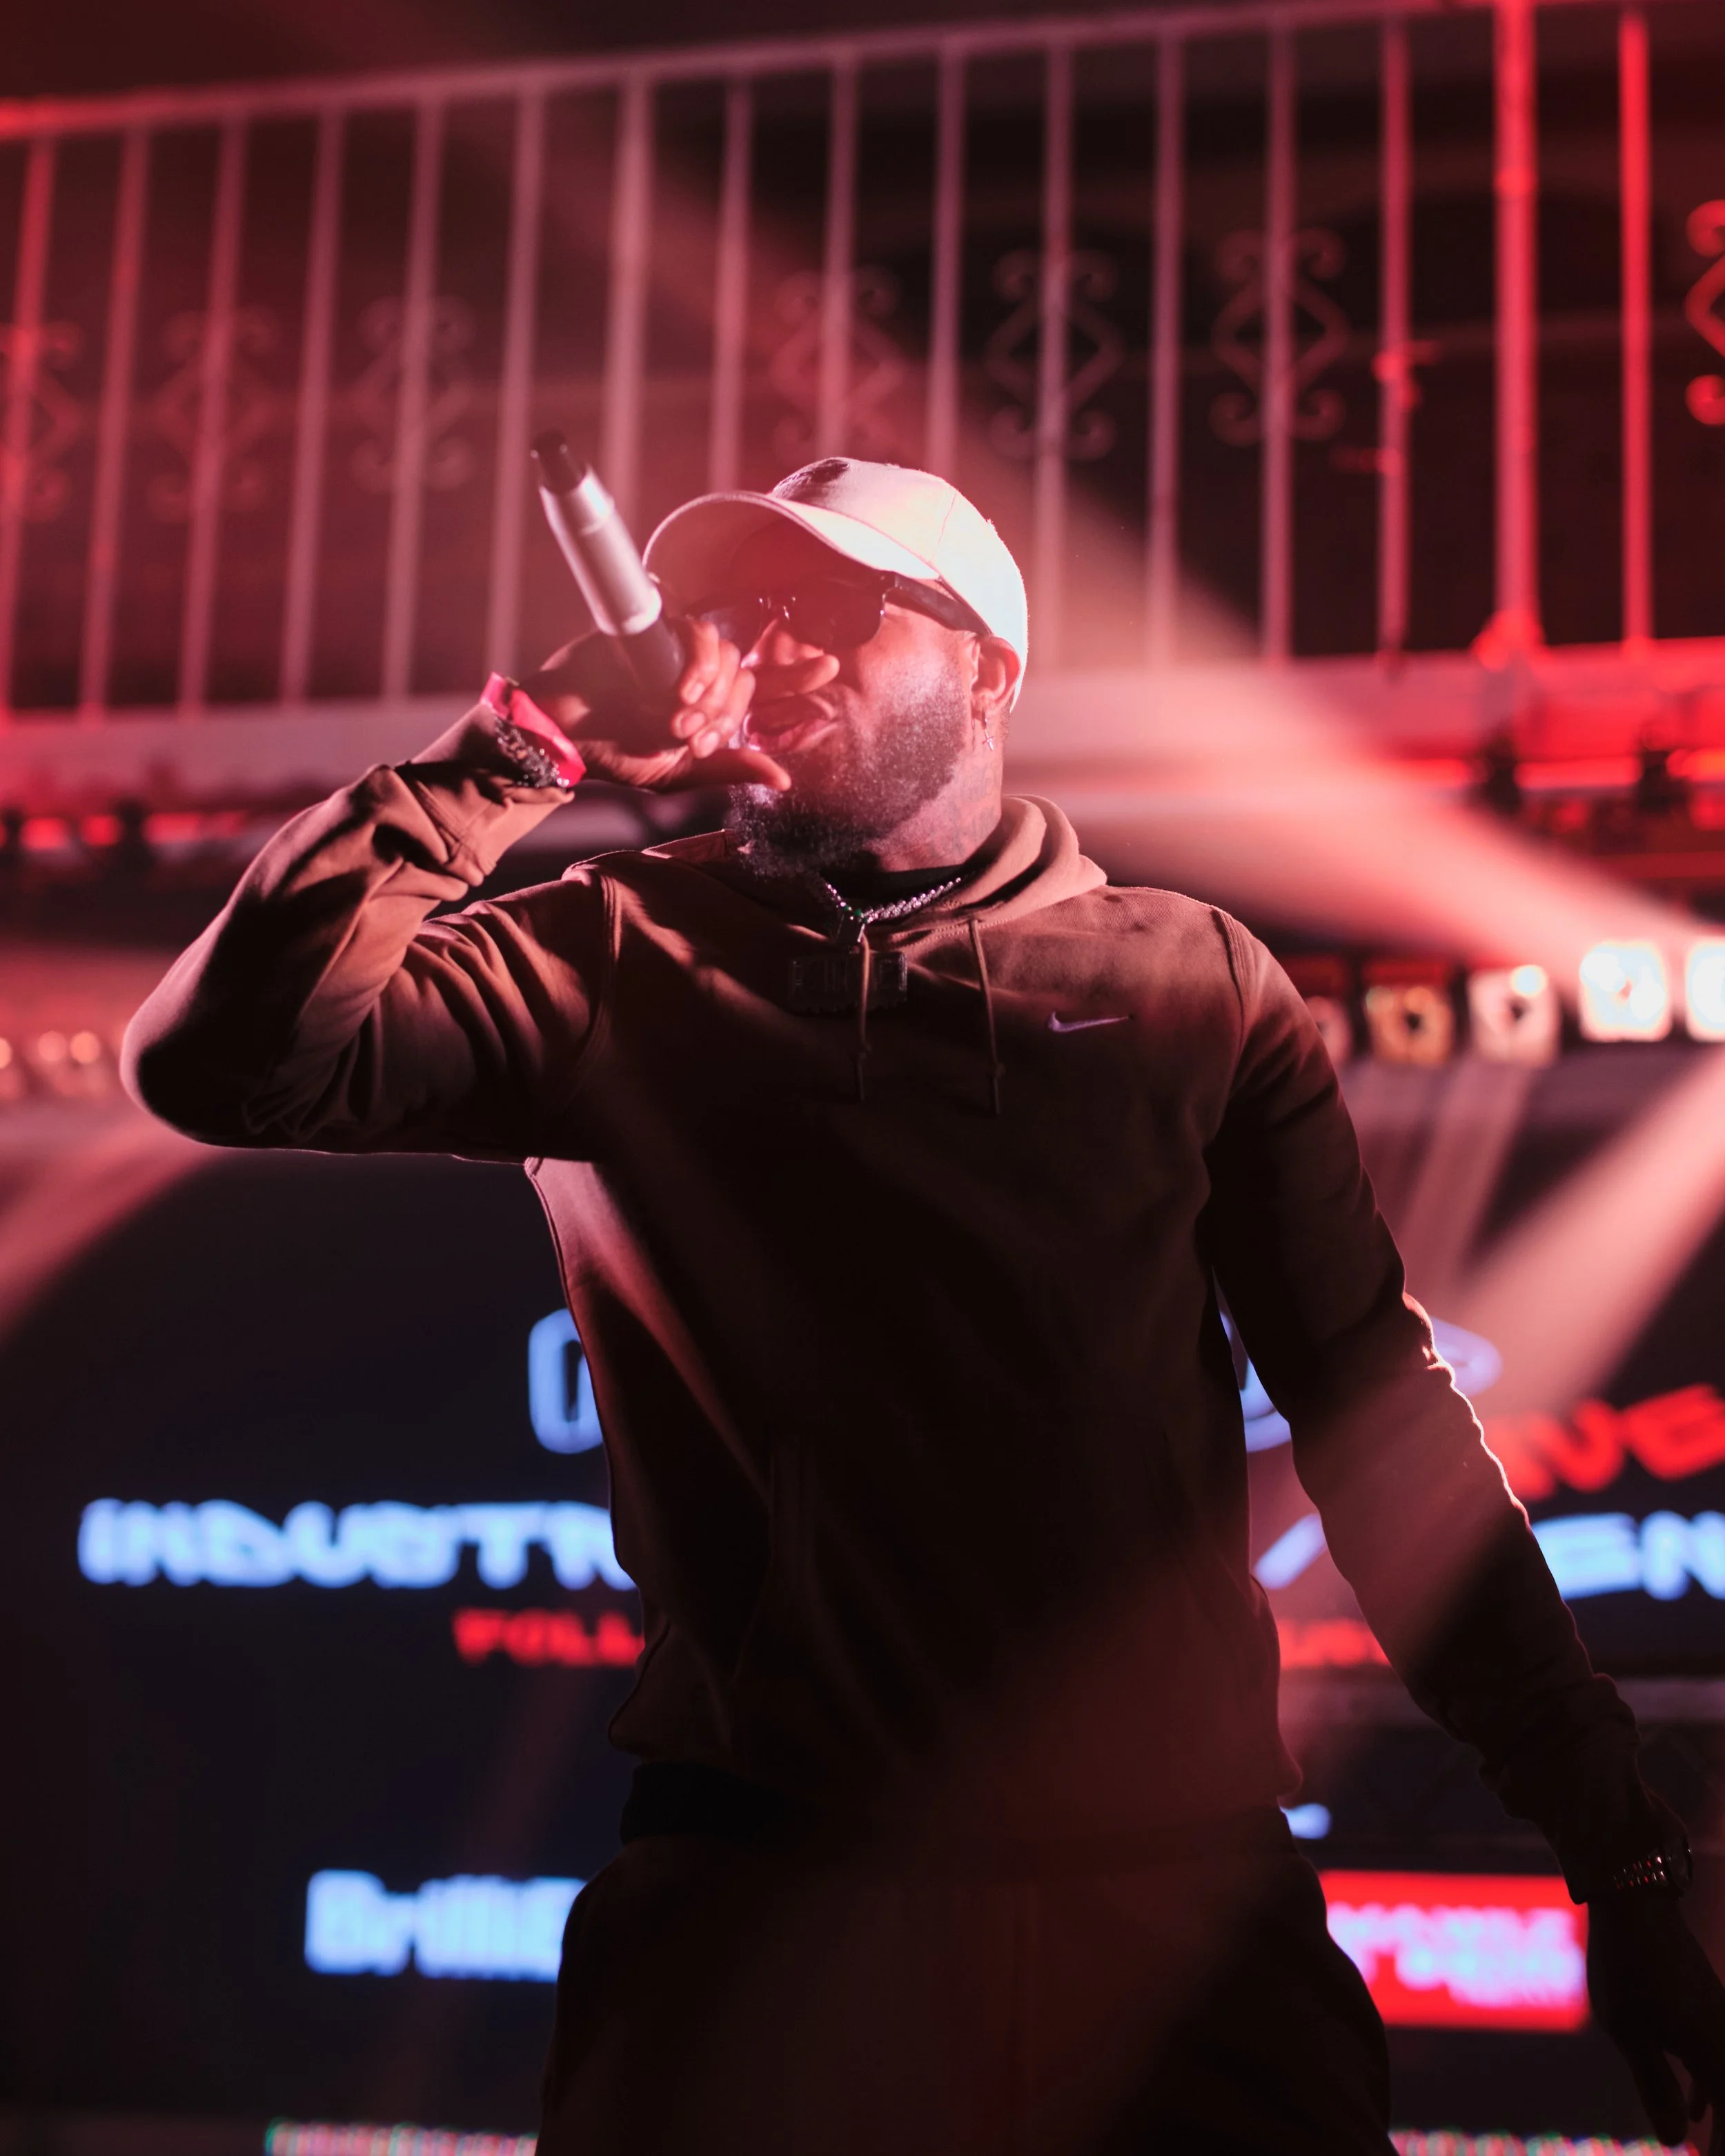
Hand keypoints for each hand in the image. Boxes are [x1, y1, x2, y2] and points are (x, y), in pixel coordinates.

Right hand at [522, 621, 790, 794]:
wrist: (565, 734)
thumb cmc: (615, 751)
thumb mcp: (680, 771)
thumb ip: (729, 769)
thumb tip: (783, 780)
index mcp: (708, 703)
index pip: (757, 689)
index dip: (780, 687)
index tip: (797, 687)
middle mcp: (696, 671)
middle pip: (742, 674)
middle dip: (722, 711)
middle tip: (687, 733)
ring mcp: (676, 647)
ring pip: (724, 652)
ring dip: (710, 691)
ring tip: (677, 718)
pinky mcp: (654, 627)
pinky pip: (694, 629)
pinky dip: (698, 661)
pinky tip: (681, 690)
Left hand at [1589, 1890, 1724, 2151]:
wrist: (1637, 1904)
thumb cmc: (1629, 1968)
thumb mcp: (1632, 2033)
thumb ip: (1656, 2087)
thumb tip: (1672, 2140)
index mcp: (1715, 2053)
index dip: (1720, 2144)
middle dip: (1721, 2136)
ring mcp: (1718, 2022)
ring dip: (1719, 2119)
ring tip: (1704, 2148)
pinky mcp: (1706, 2008)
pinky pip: (1716, 2062)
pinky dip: (1709, 2091)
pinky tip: (1693, 2112)